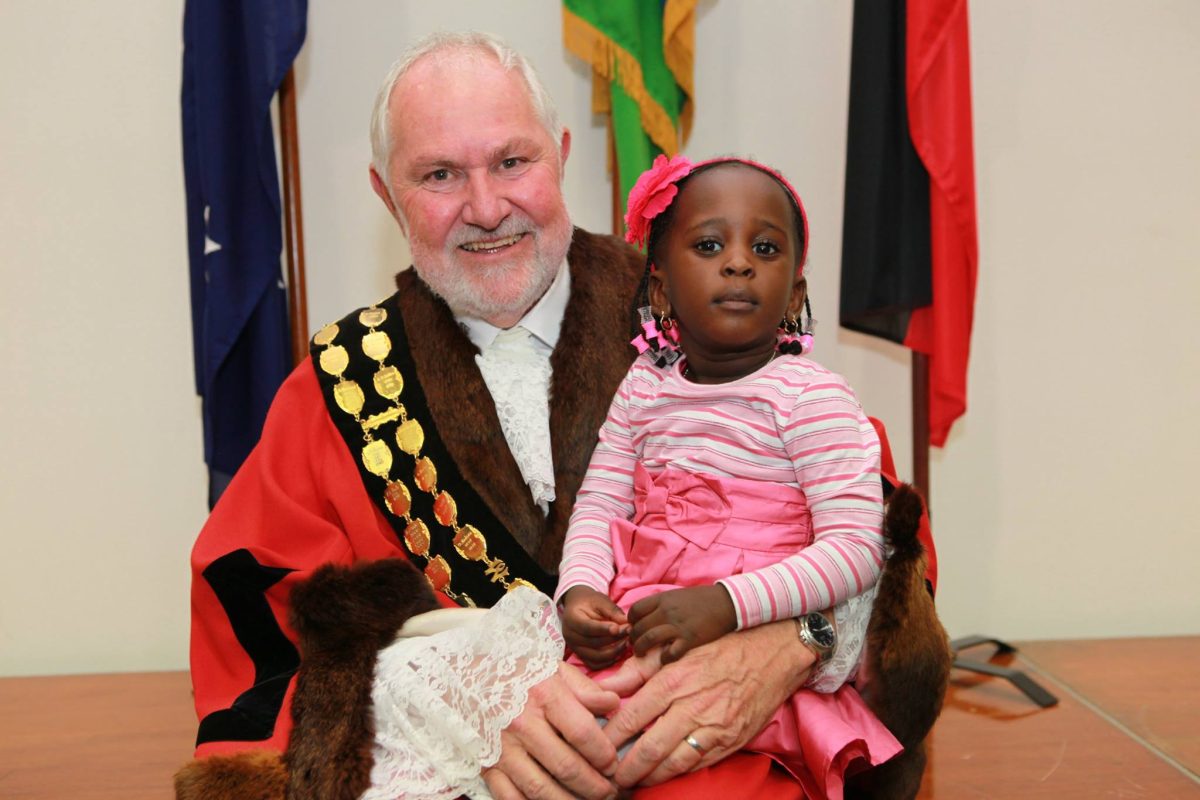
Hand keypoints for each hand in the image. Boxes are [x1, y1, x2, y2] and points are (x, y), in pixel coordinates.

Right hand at [482, 661, 620, 799]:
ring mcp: (502, 748)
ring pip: (541, 789)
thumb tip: (614, 704)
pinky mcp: (486, 766)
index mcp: (543, 695)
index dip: (603, 754)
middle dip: (595, 786)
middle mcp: (521, 723)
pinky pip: (510, 798)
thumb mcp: (552, 668)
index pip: (581, 732)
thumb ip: (585, 688)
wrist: (464, 676)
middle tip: (612, 791)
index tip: (613, 764)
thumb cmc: (516, 673)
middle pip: (566, 766)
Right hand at [561, 586, 630, 669]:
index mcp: (572, 619)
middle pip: (592, 643)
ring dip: (613, 652)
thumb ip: (613, 611)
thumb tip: (627, 623)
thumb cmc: (590, 602)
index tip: (619, 628)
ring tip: (626, 642)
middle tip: (629, 632)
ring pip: (595, 657)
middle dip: (613, 639)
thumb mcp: (601, 601)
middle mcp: (570, 636)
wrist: (578, 607)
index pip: (587, 627)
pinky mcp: (581, 656)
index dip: (604, 629)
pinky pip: (594, 664)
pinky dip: (608, 661)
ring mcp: (574, 648)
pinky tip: (619, 652)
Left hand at [601, 620, 815, 788]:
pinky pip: (697, 764)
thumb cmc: (721, 647)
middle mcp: (691, 706)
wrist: (772, 653)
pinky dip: (676, 774)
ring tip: (630, 783)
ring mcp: (713, 727)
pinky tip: (661, 777)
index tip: (594, 747)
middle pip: (649, 748)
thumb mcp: (676, 650)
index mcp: (673, 681)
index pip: (631, 717)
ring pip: (672, 763)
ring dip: (648, 777)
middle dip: (625, 768)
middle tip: (607, 777)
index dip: (609, 738)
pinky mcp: (729, 741)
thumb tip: (604, 685)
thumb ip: (637, 670)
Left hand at [628, 585, 736, 663]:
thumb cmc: (700, 599)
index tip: (634, 627)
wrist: (725, 603)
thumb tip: (644, 615)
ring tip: (641, 653)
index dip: (631, 621)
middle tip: (635, 644)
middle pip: (639, 627)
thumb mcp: (676, 596)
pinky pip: (670, 652)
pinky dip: (663, 658)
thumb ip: (660, 605)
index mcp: (662, 599)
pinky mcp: (689, 639)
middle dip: (633, 638)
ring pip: (648, 638)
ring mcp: (677, 626)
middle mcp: (666, 612)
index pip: (635, 610)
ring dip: (641, 648)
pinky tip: (663, 658)